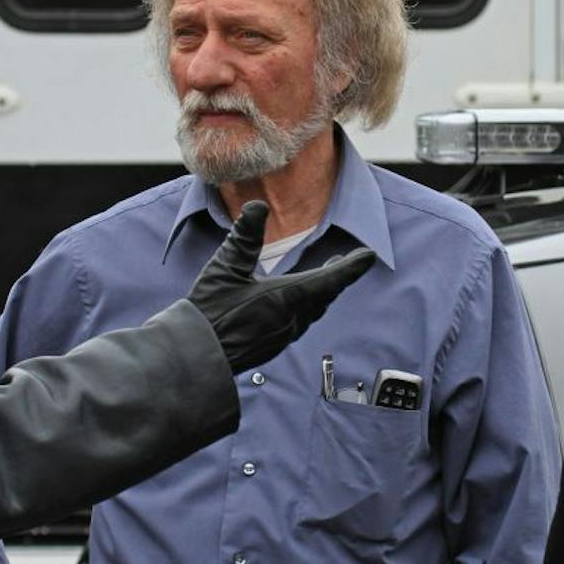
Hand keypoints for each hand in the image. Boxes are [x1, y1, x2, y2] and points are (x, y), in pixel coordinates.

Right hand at [188, 201, 374, 373]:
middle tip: (349, 263)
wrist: (195, 357)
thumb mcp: (226, 267)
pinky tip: (293, 304)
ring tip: (325, 280)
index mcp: (287, 298)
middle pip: (324, 296)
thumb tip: (258, 206)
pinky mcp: (271, 345)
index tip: (368, 256)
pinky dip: (305, 307)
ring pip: (311, 311)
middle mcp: (291, 319)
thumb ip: (245, 236)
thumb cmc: (209, 313)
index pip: (330, 280)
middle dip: (338, 278)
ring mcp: (281, 335)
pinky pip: (298, 323)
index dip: (351, 267)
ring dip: (322, 293)